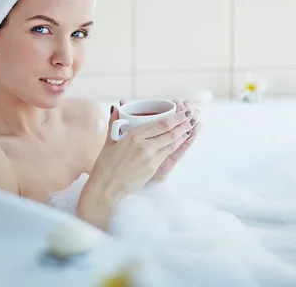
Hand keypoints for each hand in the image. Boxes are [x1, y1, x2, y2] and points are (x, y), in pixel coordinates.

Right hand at [77, 103, 193, 229]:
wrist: (105, 188)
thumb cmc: (105, 165)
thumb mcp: (108, 141)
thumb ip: (114, 123)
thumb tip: (116, 107)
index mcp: (133, 136)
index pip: (160, 124)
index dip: (175, 117)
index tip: (182, 112)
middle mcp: (144, 146)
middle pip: (170, 132)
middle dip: (183, 124)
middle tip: (190, 116)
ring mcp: (150, 158)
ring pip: (171, 143)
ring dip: (182, 134)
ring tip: (190, 127)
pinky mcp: (153, 168)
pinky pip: (167, 153)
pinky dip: (176, 145)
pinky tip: (180, 141)